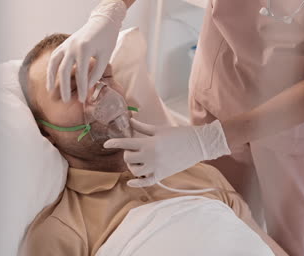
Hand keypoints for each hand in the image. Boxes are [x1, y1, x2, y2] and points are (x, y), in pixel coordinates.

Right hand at [46, 0, 126, 102]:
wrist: (102, 21)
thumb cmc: (107, 39)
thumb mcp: (106, 56)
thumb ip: (96, 72)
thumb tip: (88, 86)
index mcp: (84, 49)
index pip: (81, 74)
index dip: (82, 88)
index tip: (82, 100)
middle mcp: (72, 47)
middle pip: (64, 71)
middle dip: (64, 87)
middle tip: (65, 101)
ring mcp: (66, 44)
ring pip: (54, 63)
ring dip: (51, 78)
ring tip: (51, 91)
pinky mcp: (64, 44)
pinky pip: (54, 58)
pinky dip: (51, 69)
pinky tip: (51, 78)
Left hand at [104, 119, 230, 186]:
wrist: (197, 145)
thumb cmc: (179, 134)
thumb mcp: (159, 129)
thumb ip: (142, 127)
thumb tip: (130, 120)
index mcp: (148, 142)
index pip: (125, 143)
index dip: (114, 143)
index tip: (106, 144)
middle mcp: (150, 156)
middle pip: (128, 158)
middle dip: (127, 154)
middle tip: (131, 151)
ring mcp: (156, 167)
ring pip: (135, 171)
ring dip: (132, 166)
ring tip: (136, 162)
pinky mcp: (162, 175)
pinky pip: (146, 182)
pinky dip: (137, 183)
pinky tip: (131, 181)